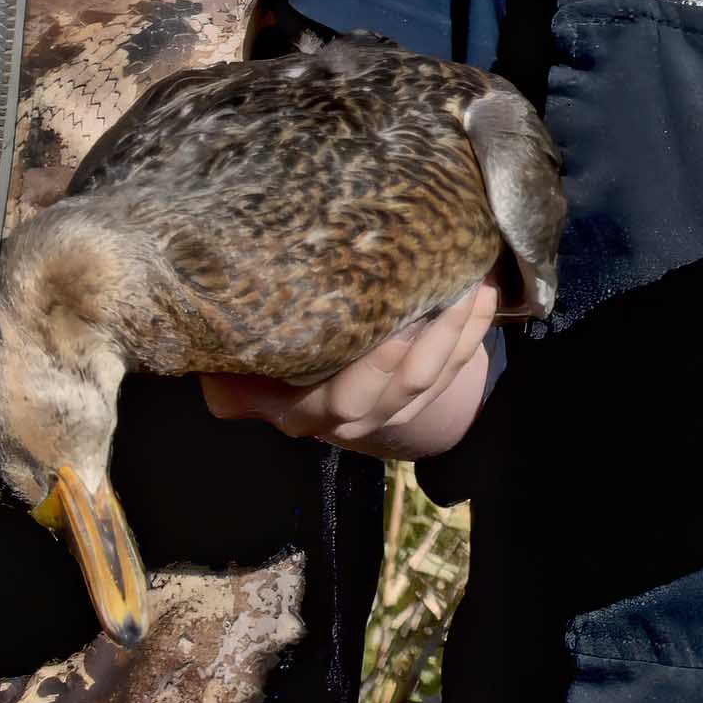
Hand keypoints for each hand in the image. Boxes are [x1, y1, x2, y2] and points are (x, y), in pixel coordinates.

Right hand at [202, 265, 504, 461]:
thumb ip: (231, 377)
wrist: (300, 372)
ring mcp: (391, 409)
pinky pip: (456, 367)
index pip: (342, 401)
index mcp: (305, 411)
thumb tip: (217, 383)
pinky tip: (485, 293)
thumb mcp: (236, 371)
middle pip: (403, 389)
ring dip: (462, 332)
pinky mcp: (420, 395)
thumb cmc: (262, 352)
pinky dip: (473, 332)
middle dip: (436, 342)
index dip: (372, 372)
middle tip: (455, 290)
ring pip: (436, 379)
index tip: (394, 334)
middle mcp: (353, 417)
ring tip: (476, 284)